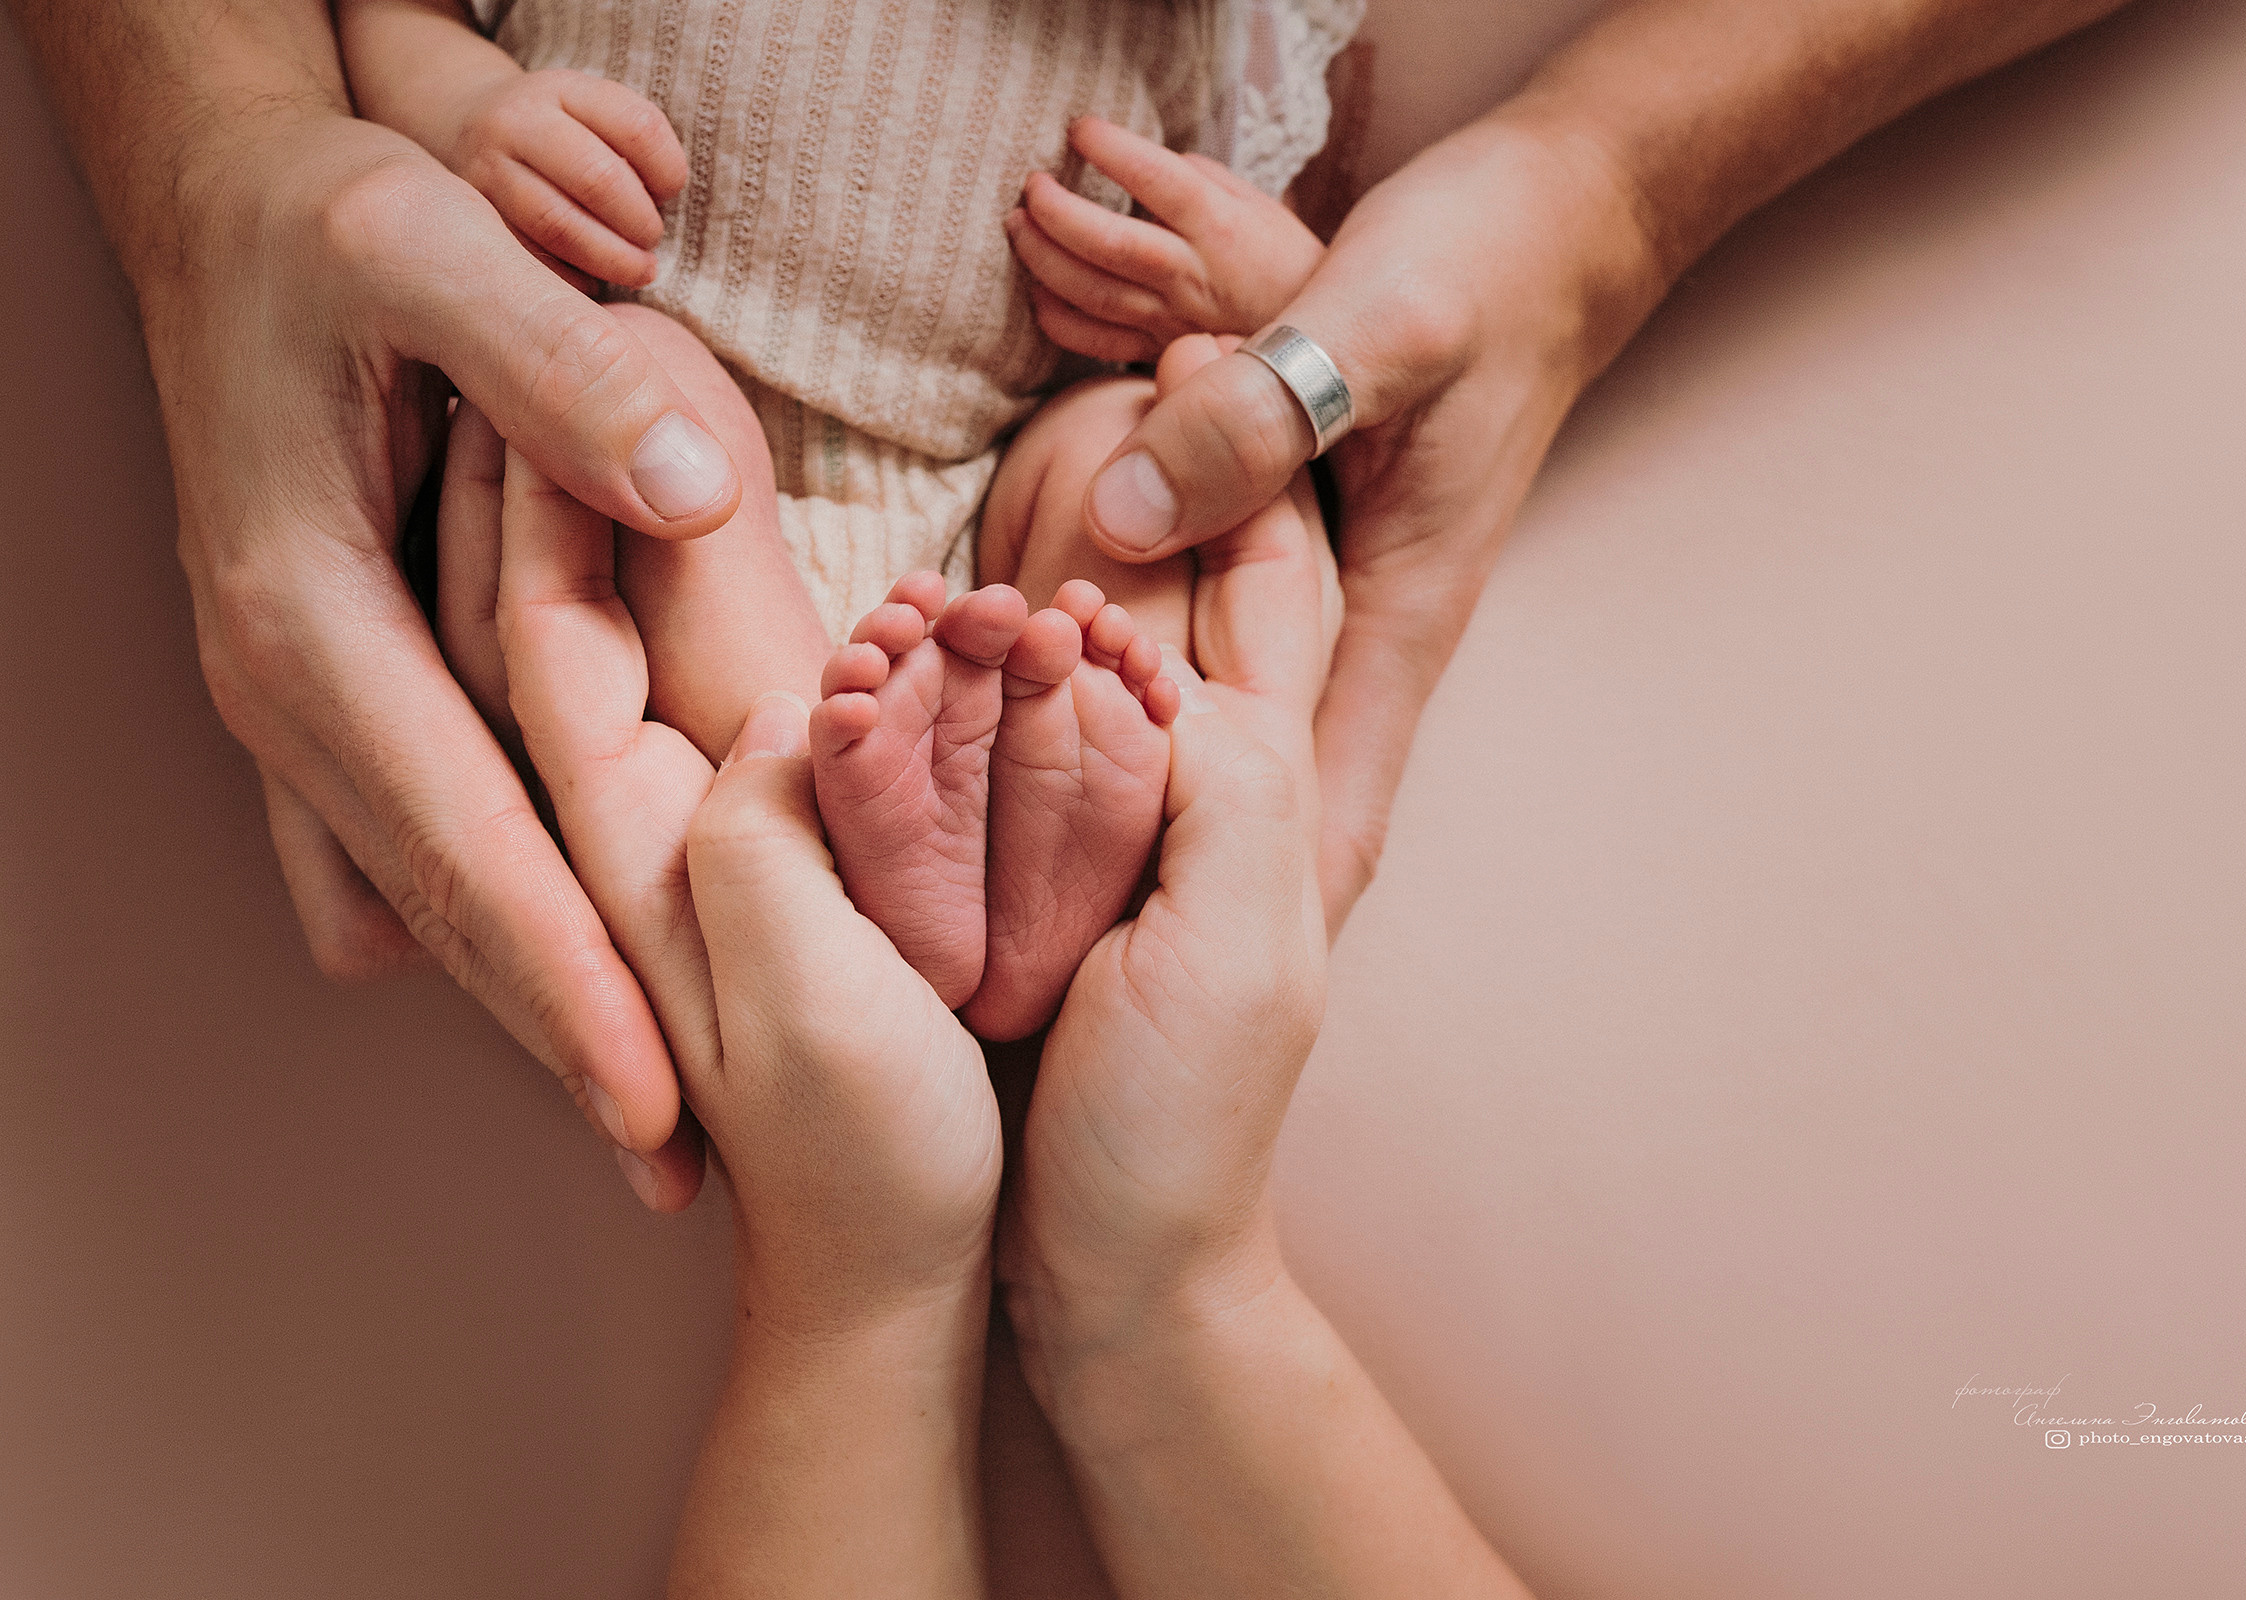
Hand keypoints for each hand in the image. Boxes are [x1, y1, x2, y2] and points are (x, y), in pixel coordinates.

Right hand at [151, 113, 748, 1207]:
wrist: (230, 204)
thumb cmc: (333, 223)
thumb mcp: (436, 248)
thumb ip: (555, 371)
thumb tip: (684, 492)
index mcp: (311, 619)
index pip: (463, 845)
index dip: (566, 985)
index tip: (657, 1106)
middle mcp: (290, 687)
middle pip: (438, 910)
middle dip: (558, 1044)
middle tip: (677, 1168)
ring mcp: (296, 697)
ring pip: (414, 892)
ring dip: (522, 998)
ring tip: (639, 1108)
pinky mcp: (324, 682)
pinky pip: (388, 839)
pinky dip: (468, 916)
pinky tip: (525, 973)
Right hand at [434, 67, 687, 288]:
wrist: (469, 126)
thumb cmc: (559, 132)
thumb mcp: (592, 113)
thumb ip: (633, 146)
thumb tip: (660, 206)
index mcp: (564, 89)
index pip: (638, 127)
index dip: (669, 169)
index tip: (669, 192)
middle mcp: (517, 121)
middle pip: (598, 178)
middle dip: (639, 222)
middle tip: (652, 241)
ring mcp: (488, 168)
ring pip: (559, 224)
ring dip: (611, 258)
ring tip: (638, 271)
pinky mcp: (474, 216)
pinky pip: (531, 257)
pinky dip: (571, 277)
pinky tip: (592, 280)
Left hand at [486, 436, 997, 1287]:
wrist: (898, 1283)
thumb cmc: (875, 1165)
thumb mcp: (822, 1010)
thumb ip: (774, 846)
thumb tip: (799, 695)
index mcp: (653, 858)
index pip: (549, 644)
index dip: (536, 498)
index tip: (535, 354)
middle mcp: (664, 834)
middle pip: (566, 626)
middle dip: (551, 480)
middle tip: (562, 330)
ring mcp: (720, 845)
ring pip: (632, 651)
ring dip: (609, 523)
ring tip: (616, 389)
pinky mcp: (794, 865)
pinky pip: (722, 690)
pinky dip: (700, 597)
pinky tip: (714, 536)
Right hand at [999, 406, 1332, 1357]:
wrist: (1119, 1284)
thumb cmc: (1179, 1134)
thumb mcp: (1233, 944)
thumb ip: (1219, 772)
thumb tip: (1131, 631)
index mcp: (1269, 792)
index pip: (1268, 585)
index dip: (1238, 462)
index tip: (1184, 328)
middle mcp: (1209, 801)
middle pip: (1185, 602)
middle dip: (1157, 485)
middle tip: (1104, 349)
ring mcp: (1129, 847)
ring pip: (1102, 662)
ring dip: (1062, 566)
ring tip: (1019, 445)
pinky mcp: (1049, 896)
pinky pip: (1026, 754)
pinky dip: (993, 680)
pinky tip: (942, 635)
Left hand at [1005, 116, 1327, 361]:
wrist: (1310, 348)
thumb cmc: (1281, 263)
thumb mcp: (1254, 204)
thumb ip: (1197, 178)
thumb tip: (1142, 163)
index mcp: (1220, 226)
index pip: (1157, 180)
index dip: (1112, 150)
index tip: (1079, 129)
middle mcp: (1191, 274)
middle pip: (1109, 243)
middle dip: (1056, 212)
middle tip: (1031, 186)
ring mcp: (1169, 319)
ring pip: (1091, 292)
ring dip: (1043, 258)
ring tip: (1019, 225)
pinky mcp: (1155, 352)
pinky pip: (1092, 341)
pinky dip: (1055, 317)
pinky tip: (1037, 290)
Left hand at [1074, 118, 1665, 929]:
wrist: (1555, 210)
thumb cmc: (1487, 263)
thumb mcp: (1374, 328)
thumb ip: (1260, 426)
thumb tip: (1124, 528)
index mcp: (1402, 618)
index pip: (1342, 815)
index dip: (1270, 929)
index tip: (1188, 1033)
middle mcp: (1377, 631)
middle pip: (1294, 807)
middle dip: (1209, 899)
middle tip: (1092, 1001)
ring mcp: (1351, 596)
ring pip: (1259, 739)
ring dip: (1184, 812)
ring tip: (1072, 909)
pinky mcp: (1320, 548)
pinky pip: (1238, 654)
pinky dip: (1175, 701)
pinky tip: (1098, 724)